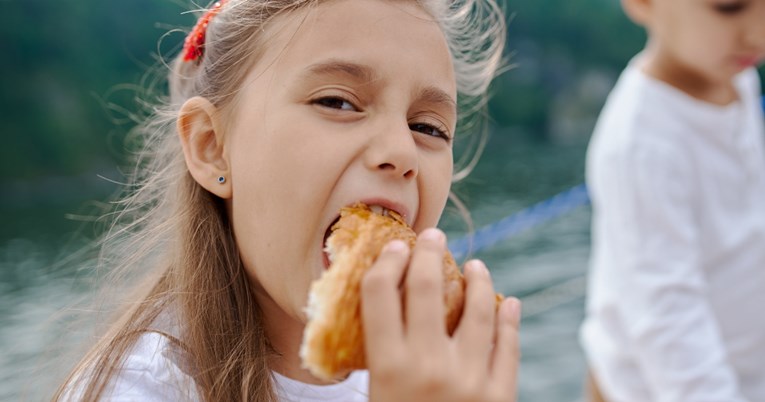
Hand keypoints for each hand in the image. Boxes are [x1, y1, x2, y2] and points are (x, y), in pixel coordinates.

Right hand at [361, 228, 520, 401]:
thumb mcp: (374, 395)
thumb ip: (377, 359)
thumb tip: (380, 313)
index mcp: (388, 368)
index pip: (380, 293)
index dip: (386, 262)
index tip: (395, 248)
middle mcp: (429, 367)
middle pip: (427, 290)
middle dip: (430, 254)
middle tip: (434, 237)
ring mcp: (470, 381)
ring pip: (479, 312)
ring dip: (478, 282)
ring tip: (476, 266)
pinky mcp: (500, 397)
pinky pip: (508, 348)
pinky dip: (509, 321)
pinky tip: (509, 304)